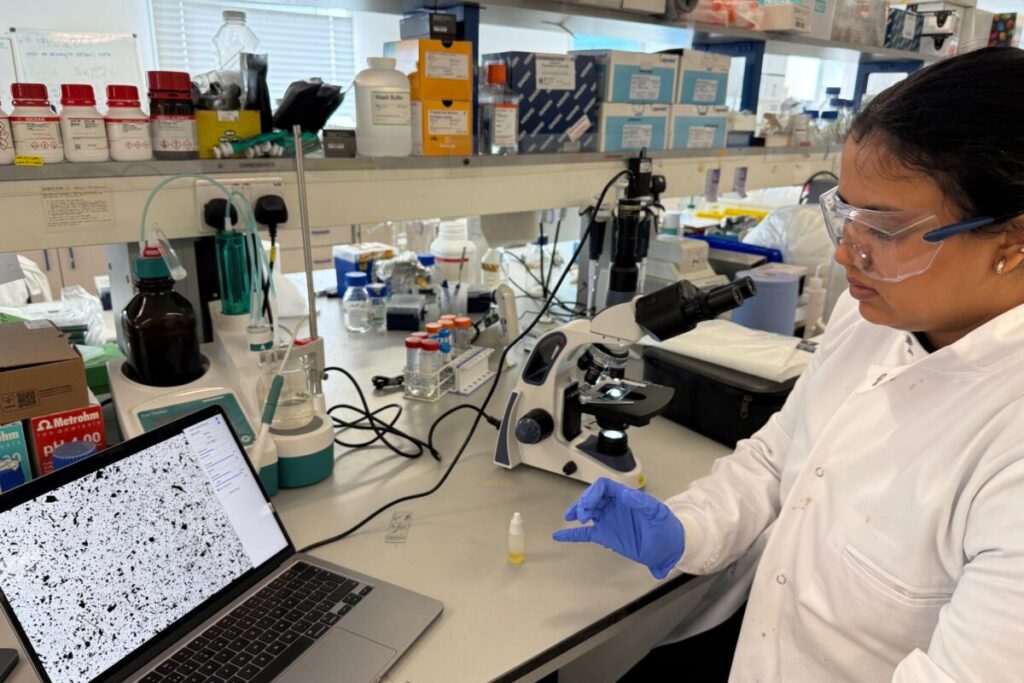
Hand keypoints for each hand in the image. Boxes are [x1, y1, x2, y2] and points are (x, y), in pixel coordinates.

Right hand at [552, 478, 684, 578]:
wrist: (669, 547)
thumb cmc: (666, 527)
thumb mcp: (657, 513)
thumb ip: (643, 504)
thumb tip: (626, 494)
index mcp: (625, 497)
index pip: (604, 487)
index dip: (593, 492)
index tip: (589, 504)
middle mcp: (614, 506)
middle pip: (592, 497)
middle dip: (583, 502)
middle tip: (581, 513)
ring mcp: (609, 521)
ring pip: (587, 511)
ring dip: (577, 511)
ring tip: (570, 517)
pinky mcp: (606, 536)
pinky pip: (585, 533)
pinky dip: (572, 534)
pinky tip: (559, 535)